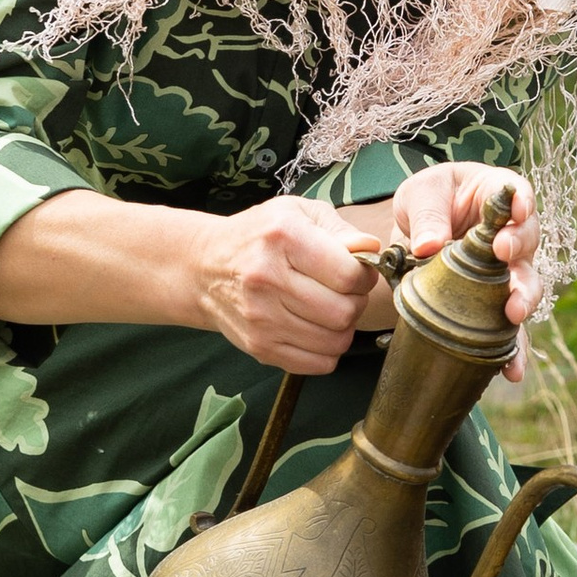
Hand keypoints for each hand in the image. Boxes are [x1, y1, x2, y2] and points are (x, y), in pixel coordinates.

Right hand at [184, 194, 377, 374]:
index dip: (364, 276)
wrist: (204, 267)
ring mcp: (261, 318)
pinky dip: (327, 350)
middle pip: (344, 311)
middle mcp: (268, 278)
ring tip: (330, 308)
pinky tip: (316, 328)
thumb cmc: (259, 235)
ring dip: (343, 327)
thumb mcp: (298, 213)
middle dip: (356, 302)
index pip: (348, 274)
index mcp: (283, 237)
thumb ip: (340, 230)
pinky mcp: (259, 346)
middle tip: (345, 292)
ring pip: (335, 341)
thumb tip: (371, 249)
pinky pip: (317, 363)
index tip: (358, 271)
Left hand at [387, 164, 540, 378]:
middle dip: (519, 250)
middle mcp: (512, 234)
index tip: (515, 213)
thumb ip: (427, 214)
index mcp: (498, 195)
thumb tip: (428, 246)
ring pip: (526, 285)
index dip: (522, 204)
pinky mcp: (496, 302)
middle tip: (504, 255)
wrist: (417, 230)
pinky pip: (508, 327)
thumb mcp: (420, 194)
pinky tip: (510, 369)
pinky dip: (512, 348)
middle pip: (528, 240)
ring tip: (513, 314)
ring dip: (523, 300)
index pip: (519, 195)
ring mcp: (508, 271)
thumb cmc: (428, 198)